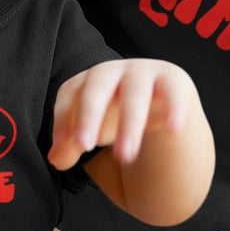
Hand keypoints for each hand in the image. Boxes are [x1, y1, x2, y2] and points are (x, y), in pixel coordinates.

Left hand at [48, 59, 195, 168]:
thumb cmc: (119, 116)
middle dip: (89, 115)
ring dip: (129, 124)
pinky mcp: (173, 80)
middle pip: (97, 87)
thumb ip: (74, 145)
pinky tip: (172, 130)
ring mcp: (144, 72)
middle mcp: (114, 71)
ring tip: (125, 155)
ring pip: (135, 94)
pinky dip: (173, 108)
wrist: (164, 105)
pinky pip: (173, 92)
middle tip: (85, 146)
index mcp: (88, 80)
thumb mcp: (96, 132)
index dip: (63, 121)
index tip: (62, 154)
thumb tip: (56, 159)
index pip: (70, 94)